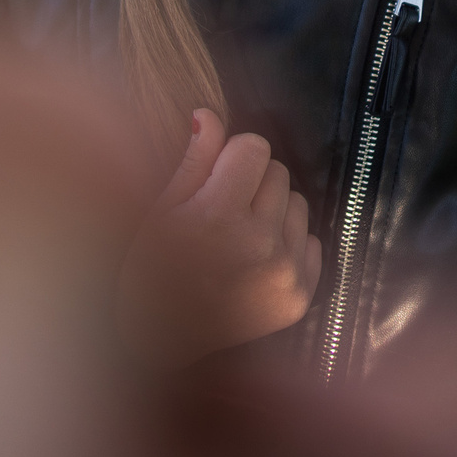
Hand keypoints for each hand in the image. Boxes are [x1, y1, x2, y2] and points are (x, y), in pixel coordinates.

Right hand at [117, 110, 323, 365]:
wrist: (157, 342)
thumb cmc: (146, 268)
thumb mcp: (158, 209)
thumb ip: (193, 160)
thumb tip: (210, 114)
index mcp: (219, 216)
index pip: (255, 146)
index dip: (231, 156)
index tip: (213, 177)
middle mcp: (261, 243)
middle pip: (278, 171)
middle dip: (251, 181)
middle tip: (222, 211)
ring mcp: (286, 274)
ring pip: (298, 203)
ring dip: (272, 210)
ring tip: (238, 237)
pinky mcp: (300, 297)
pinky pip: (310, 241)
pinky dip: (287, 243)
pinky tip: (254, 261)